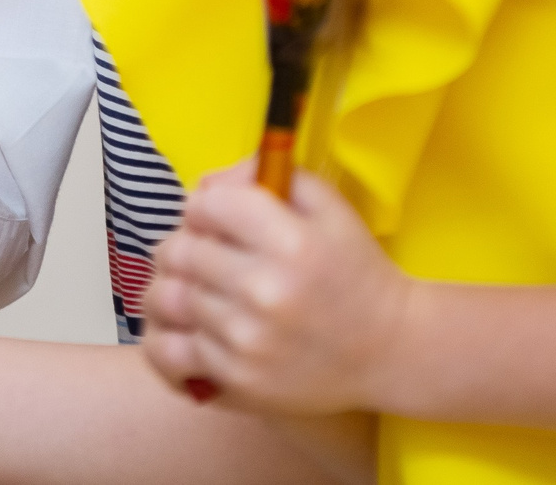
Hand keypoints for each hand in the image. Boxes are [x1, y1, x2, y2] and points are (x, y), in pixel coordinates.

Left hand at [142, 169, 411, 420]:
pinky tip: (183, 328)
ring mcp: (246, 340)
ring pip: (166, 296)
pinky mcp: (236, 380)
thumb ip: (266, 174)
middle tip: (205, 252)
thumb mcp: (327, 206)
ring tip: (193, 287)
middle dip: (187, 242)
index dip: (206, 206)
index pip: (207, 204)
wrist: (389, 350)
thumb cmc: (355, 271)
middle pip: (180, 249)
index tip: (218, 218)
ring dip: (172, 285)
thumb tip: (207, 183)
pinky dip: (165, 335)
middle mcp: (264, 291)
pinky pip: (167, 350)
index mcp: (290, 242)